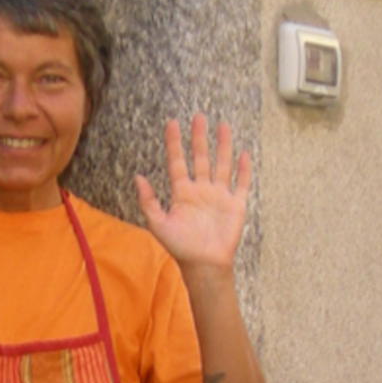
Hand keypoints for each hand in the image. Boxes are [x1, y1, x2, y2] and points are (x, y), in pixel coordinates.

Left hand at [135, 114, 250, 270]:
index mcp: (182, 193)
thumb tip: (137, 177)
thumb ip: (148, 201)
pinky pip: (240, 184)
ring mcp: (219, 196)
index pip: (177, 162)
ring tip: (222, 126)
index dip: (174, 143)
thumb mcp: (158, 224)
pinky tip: (244, 154)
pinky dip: (243, 170)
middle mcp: (200, 190)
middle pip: (200, 157)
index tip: (172, 123)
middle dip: (199, 137)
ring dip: (222, 146)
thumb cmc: (180, 247)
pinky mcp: (235, 205)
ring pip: (221, 165)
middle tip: (198, 117)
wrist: (204, 265)